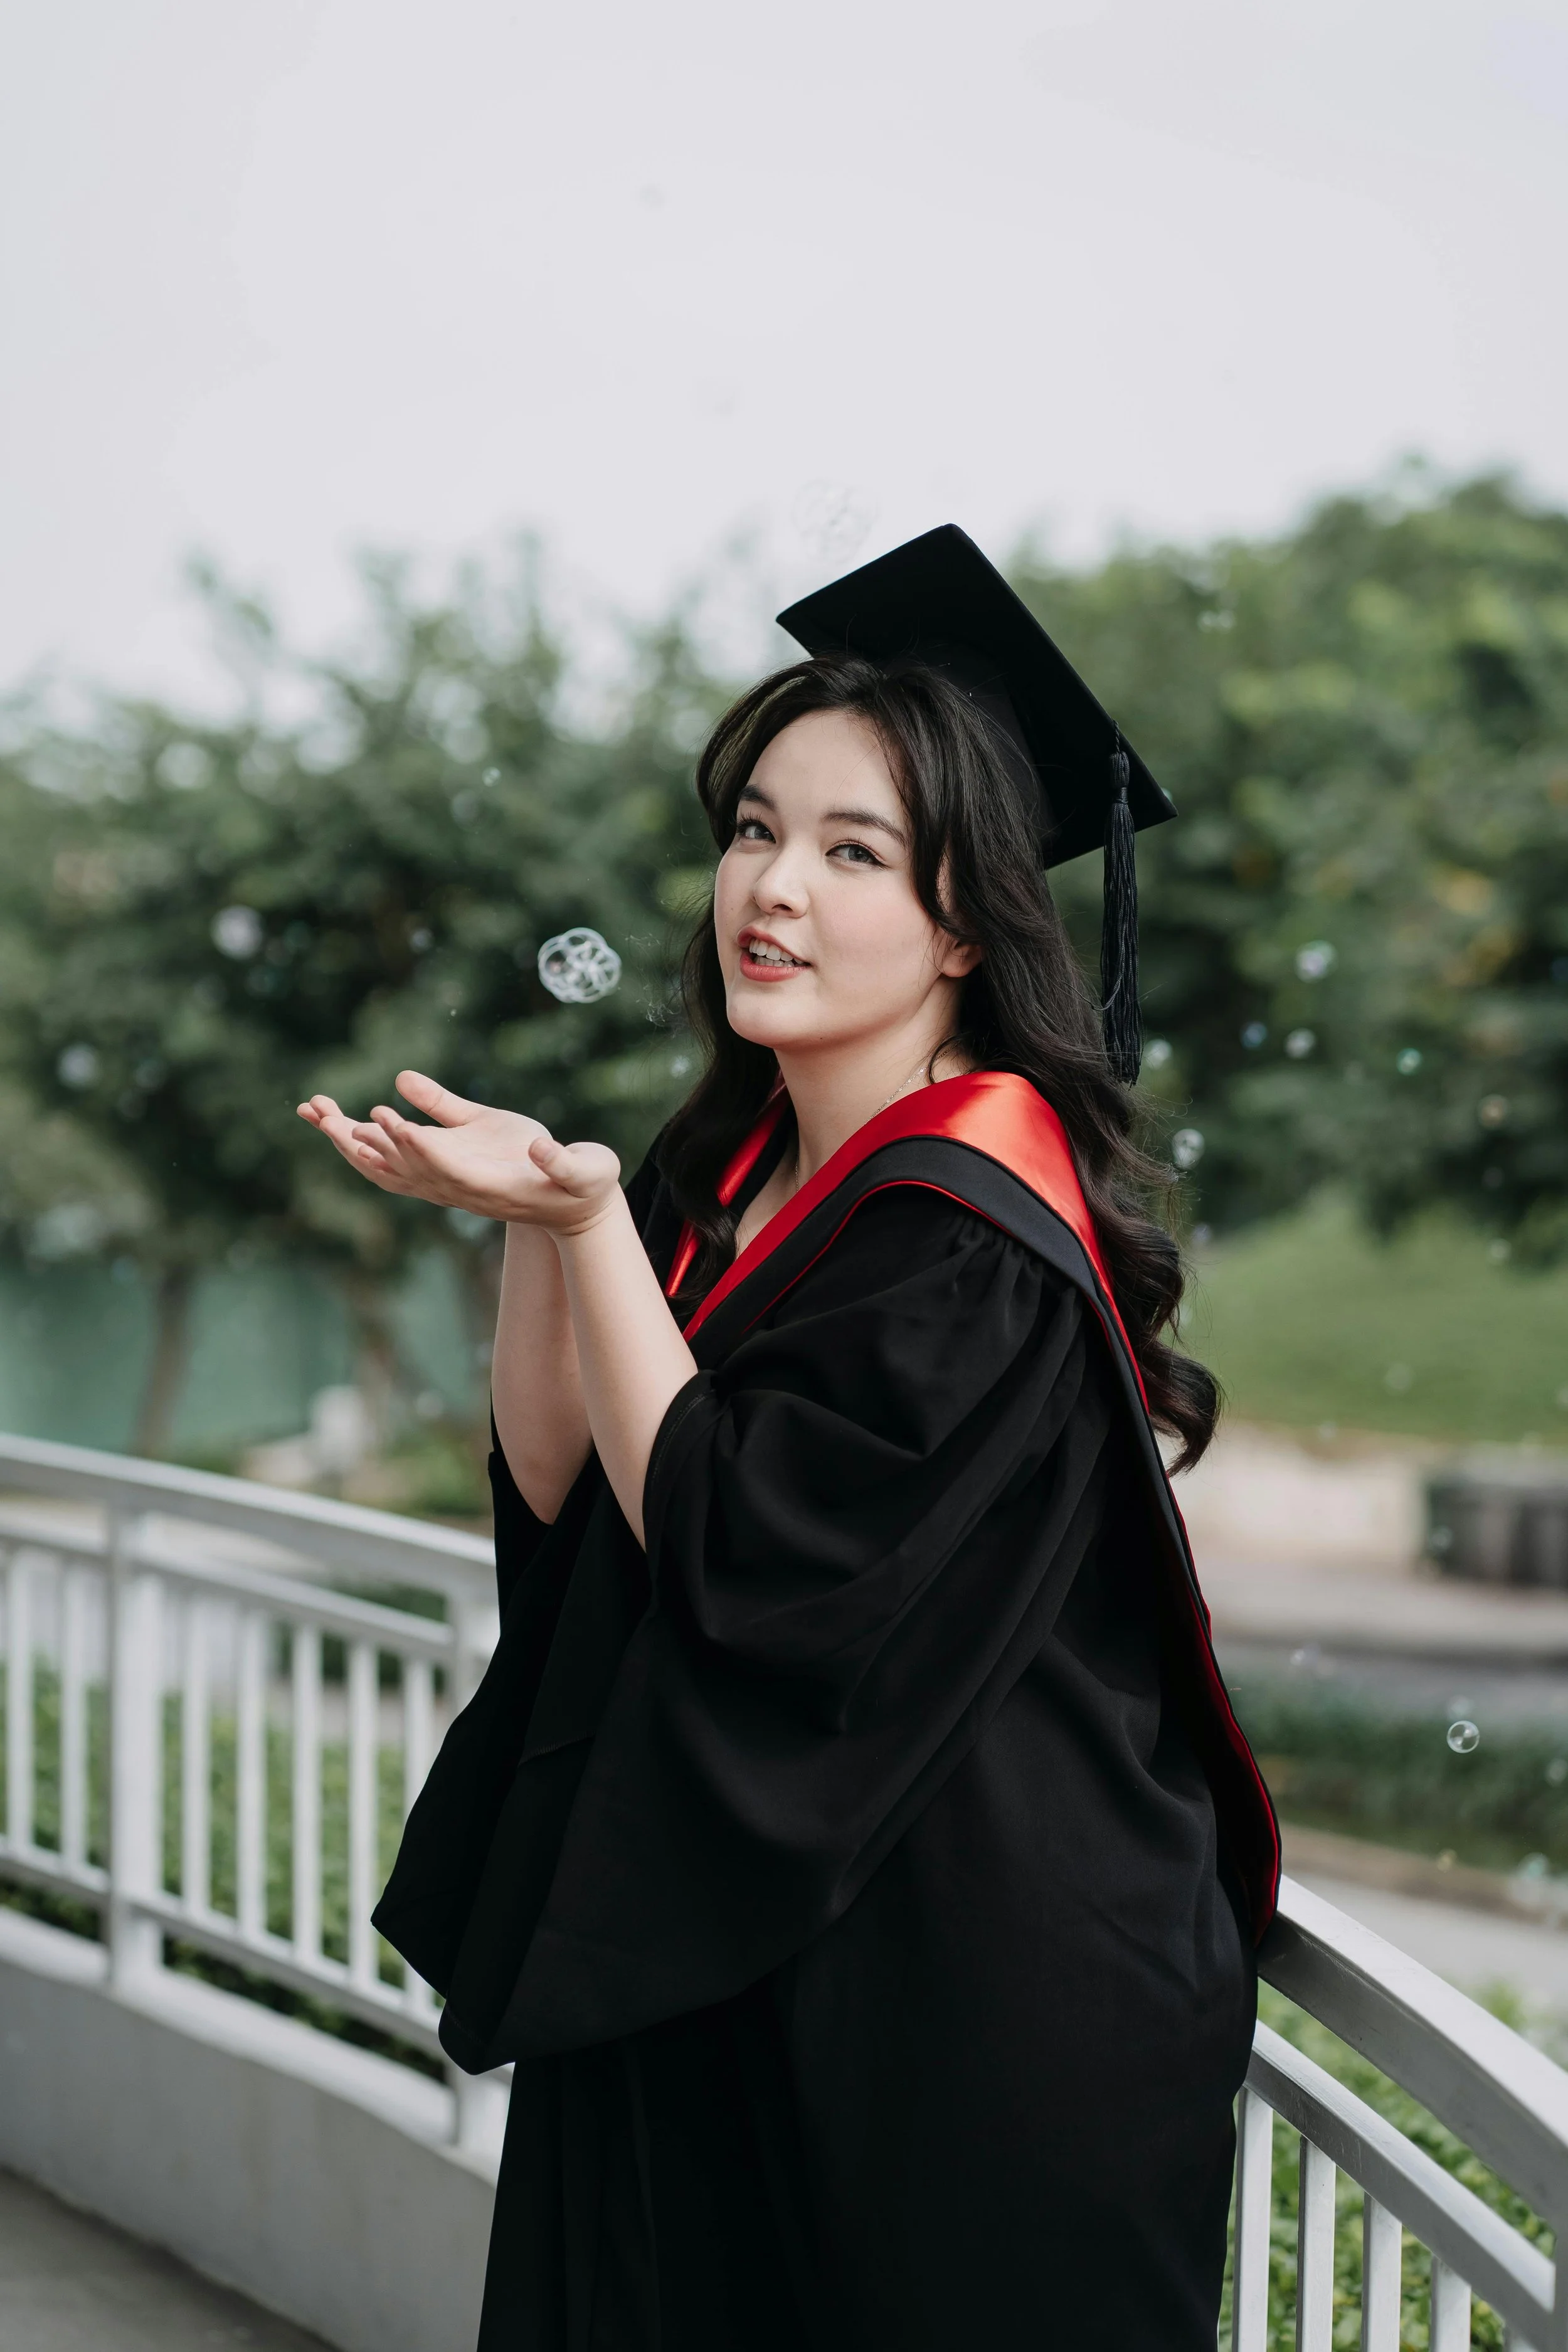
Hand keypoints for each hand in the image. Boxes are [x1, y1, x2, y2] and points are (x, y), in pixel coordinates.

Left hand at [296, 1070, 622, 1235]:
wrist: (573, 1207)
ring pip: (385, 1168)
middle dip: (360, 1138)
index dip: (416, 1143)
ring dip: (349, 1140)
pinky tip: (340, 1127)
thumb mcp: (582, 1167)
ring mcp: (446, 1188)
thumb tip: (540, 1147)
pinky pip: (391, 1166)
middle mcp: (458, 1190)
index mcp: (491, 1184)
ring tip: (313, 1110)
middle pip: (398, 1167)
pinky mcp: (442, 1178)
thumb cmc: (584, 1183)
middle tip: (321, 1110)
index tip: (387, 1118)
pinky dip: (362, 1145)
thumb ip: (560, 1159)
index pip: (444, 1165)